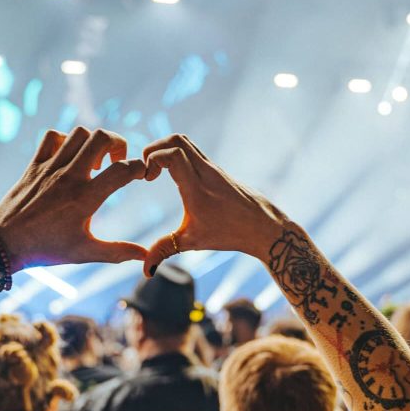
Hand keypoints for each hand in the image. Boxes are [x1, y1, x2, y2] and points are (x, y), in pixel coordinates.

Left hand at [0, 128, 147, 270]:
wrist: (3, 243)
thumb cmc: (46, 249)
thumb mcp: (84, 252)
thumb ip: (118, 252)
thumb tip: (146, 257)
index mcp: (85, 198)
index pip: (122, 170)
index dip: (139, 168)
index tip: (140, 175)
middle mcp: (69, 177)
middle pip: (102, 137)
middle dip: (118, 143)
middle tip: (116, 161)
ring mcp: (50, 167)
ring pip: (79, 133)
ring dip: (92, 142)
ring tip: (93, 162)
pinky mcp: (34, 164)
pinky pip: (52, 136)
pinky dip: (65, 140)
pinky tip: (69, 157)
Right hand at [140, 134, 288, 275]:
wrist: (264, 227)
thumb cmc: (230, 234)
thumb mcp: (193, 242)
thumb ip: (164, 251)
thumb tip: (145, 271)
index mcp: (197, 187)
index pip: (172, 154)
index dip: (152, 158)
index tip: (147, 179)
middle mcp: (206, 171)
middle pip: (176, 139)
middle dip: (154, 148)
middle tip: (148, 170)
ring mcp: (213, 168)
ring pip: (186, 142)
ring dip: (166, 150)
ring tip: (157, 172)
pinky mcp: (217, 170)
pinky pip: (194, 152)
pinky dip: (178, 156)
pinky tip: (173, 176)